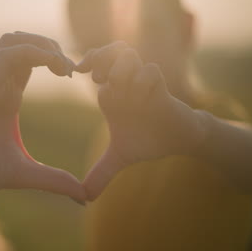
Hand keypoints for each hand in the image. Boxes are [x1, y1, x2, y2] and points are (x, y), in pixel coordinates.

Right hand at [0, 32, 85, 202]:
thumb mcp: (23, 173)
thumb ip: (53, 180)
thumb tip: (83, 197)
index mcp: (8, 97)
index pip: (32, 62)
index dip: (55, 61)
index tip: (72, 78)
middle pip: (25, 42)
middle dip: (51, 46)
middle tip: (69, 70)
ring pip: (15, 39)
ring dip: (42, 44)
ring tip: (61, 66)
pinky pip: (9, 51)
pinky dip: (34, 52)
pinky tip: (52, 67)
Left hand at [76, 42, 206, 199]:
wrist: (177, 140)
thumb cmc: (148, 141)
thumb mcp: (120, 157)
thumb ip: (101, 173)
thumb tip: (83, 198)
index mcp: (111, 94)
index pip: (94, 65)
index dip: (84, 63)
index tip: (74, 73)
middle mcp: (125, 84)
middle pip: (109, 52)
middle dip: (100, 60)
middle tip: (95, 79)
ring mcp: (143, 84)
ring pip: (128, 56)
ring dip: (121, 73)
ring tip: (121, 94)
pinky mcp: (161, 88)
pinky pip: (150, 72)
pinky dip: (143, 83)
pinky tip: (143, 100)